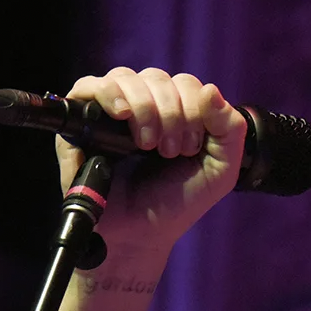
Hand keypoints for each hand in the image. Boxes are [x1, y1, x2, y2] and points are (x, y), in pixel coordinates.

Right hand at [59, 67, 246, 258]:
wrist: (141, 233)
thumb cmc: (178, 200)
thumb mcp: (220, 168)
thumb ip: (229, 129)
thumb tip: (210, 89)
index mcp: (177, 110)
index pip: (186, 84)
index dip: (193, 109)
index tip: (191, 148)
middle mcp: (144, 105)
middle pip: (156, 78)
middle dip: (171, 114)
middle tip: (170, 152)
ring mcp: (110, 112)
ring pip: (125, 78)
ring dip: (144, 108)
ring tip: (147, 145)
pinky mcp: (81, 124)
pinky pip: (87, 87)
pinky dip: (106, 93)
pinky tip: (121, 114)